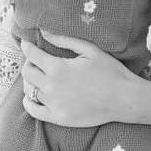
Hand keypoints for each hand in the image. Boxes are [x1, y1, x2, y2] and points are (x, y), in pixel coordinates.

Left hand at [20, 33, 150, 126]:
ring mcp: (54, 104)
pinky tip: (33, 96)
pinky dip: (29, 102)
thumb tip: (44, 32)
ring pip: (29, 90)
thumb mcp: (89, 49)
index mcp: (58, 68)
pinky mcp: (58, 118)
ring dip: (30, 81)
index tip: (27, 43)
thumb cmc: (110, 71)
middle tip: (35, 59)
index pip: (32, 55)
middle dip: (29, 62)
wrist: (124, 99)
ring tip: (37, 75)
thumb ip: (64, 40)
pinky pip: (34, 111)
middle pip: (27, 72)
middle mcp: (52, 87)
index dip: (27, 46)